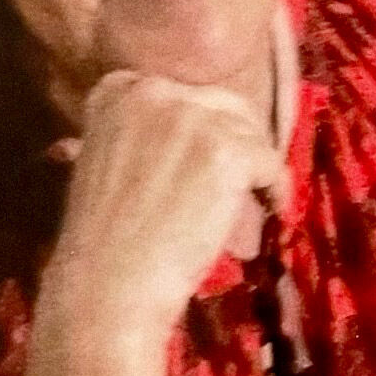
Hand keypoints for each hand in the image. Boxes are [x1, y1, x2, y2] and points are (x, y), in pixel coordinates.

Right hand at [44, 72, 280, 335]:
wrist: (108, 284)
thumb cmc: (99, 242)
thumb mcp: (99, 165)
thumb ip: (133, 138)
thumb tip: (172, 138)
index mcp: (118, 92)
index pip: (178, 95)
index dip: (200, 127)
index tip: (204, 158)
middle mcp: (155, 91)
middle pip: (222, 106)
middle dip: (235, 141)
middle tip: (242, 177)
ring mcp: (192, 119)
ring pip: (249, 134)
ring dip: (255, 166)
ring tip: (255, 199)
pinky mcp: (227, 152)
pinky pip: (271, 162)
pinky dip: (277, 189)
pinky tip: (272, 211)